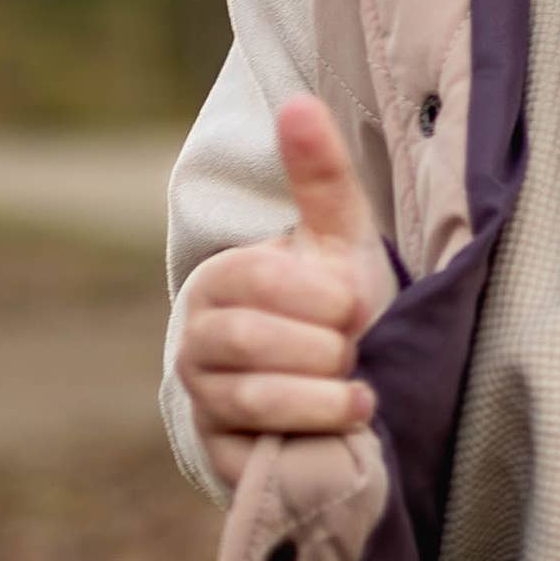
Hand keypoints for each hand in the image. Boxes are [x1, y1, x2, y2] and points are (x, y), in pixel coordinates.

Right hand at [174, 96, 388, 490]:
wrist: (350, 392)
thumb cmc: (340, 308)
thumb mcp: (342, 241)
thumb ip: (321, 176)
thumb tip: (299, 103)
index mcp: (218, 282)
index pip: (255, 280)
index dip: (317, 295)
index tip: (356, 306)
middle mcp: (195, 342)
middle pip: (249, 340)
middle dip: (322, 347)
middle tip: (357, 349)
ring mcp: (204, 403)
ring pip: (254, 397)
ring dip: (324, 396)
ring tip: (363, 394)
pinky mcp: (223, 458)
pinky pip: (257, 453)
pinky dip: (311, 441)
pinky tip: (347, 434)